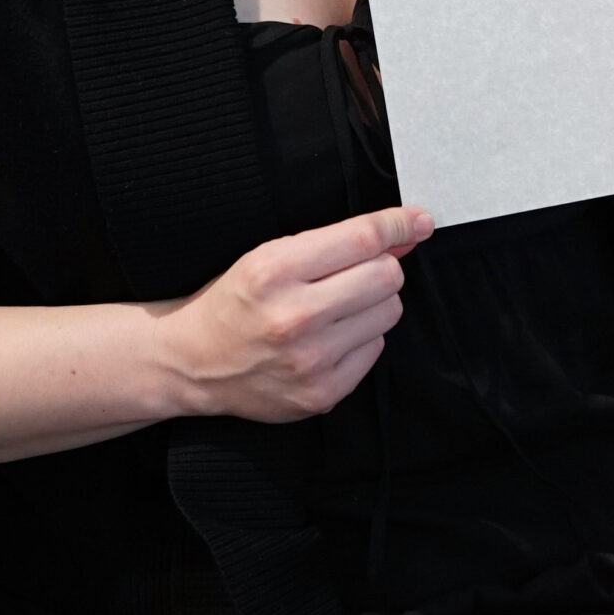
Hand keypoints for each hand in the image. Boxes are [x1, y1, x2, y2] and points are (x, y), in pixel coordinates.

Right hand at [159, 205, 432, 421]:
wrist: (193, 363)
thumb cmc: (233, 302)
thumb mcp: (270, 255)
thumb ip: (336, 242)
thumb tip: (401, 232)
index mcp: (275, 270)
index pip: (362, 238)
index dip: (399, 224)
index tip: (419, 221)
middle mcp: (294, 317)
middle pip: (386, 276)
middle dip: (378, 268)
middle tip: (352, 274)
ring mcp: (311, 361)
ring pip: (389, 312)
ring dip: (372, 304)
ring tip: (336, 308)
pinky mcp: (322, 393)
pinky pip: (376, 349)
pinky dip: (361, 338)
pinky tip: (329, 337)